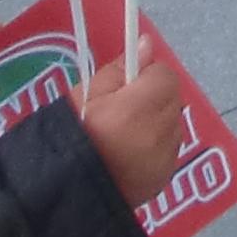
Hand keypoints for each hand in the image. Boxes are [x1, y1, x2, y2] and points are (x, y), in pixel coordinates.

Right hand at [79, 36, 190, 207]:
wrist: (63, 192)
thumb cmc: (71, 138)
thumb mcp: (85, 95)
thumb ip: (119, 70)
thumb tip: (146, 44)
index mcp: (140, 108)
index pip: (164, 75)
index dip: (146, 76)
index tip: (126, 86)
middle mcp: (160, 132)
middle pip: (171, 99)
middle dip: (152, 98)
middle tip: (121, 111)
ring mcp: (166, 158)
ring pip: (172, 124)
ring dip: (156, 123)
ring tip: (123, 136)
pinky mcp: (164, 177)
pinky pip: (169, 150)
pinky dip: (156, 147)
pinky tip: (130, 155)